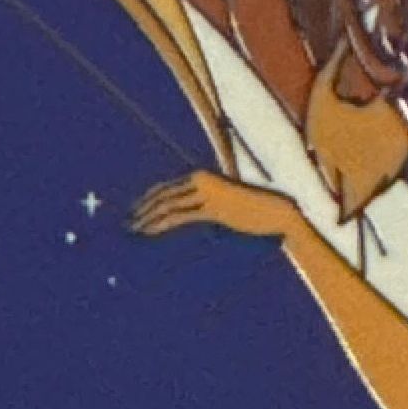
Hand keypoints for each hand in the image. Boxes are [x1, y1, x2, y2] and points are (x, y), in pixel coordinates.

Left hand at [132, 171, 297, 240]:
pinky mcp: (213, 208)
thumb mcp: (228, 207)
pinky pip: (180, 216)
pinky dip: (161, 224)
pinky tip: (148, 232)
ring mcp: (207, 193)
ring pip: (168, 205)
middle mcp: (201, 180)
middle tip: (128, 223)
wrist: (279, 212)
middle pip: (163, 194)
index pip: (168, 188)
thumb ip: (210, 209)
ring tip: (134, 231)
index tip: (136, 212)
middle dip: (143, 209)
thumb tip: (198, 220)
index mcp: (202, 176)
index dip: (149, 199)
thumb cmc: (256, 213)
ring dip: (147, 218)